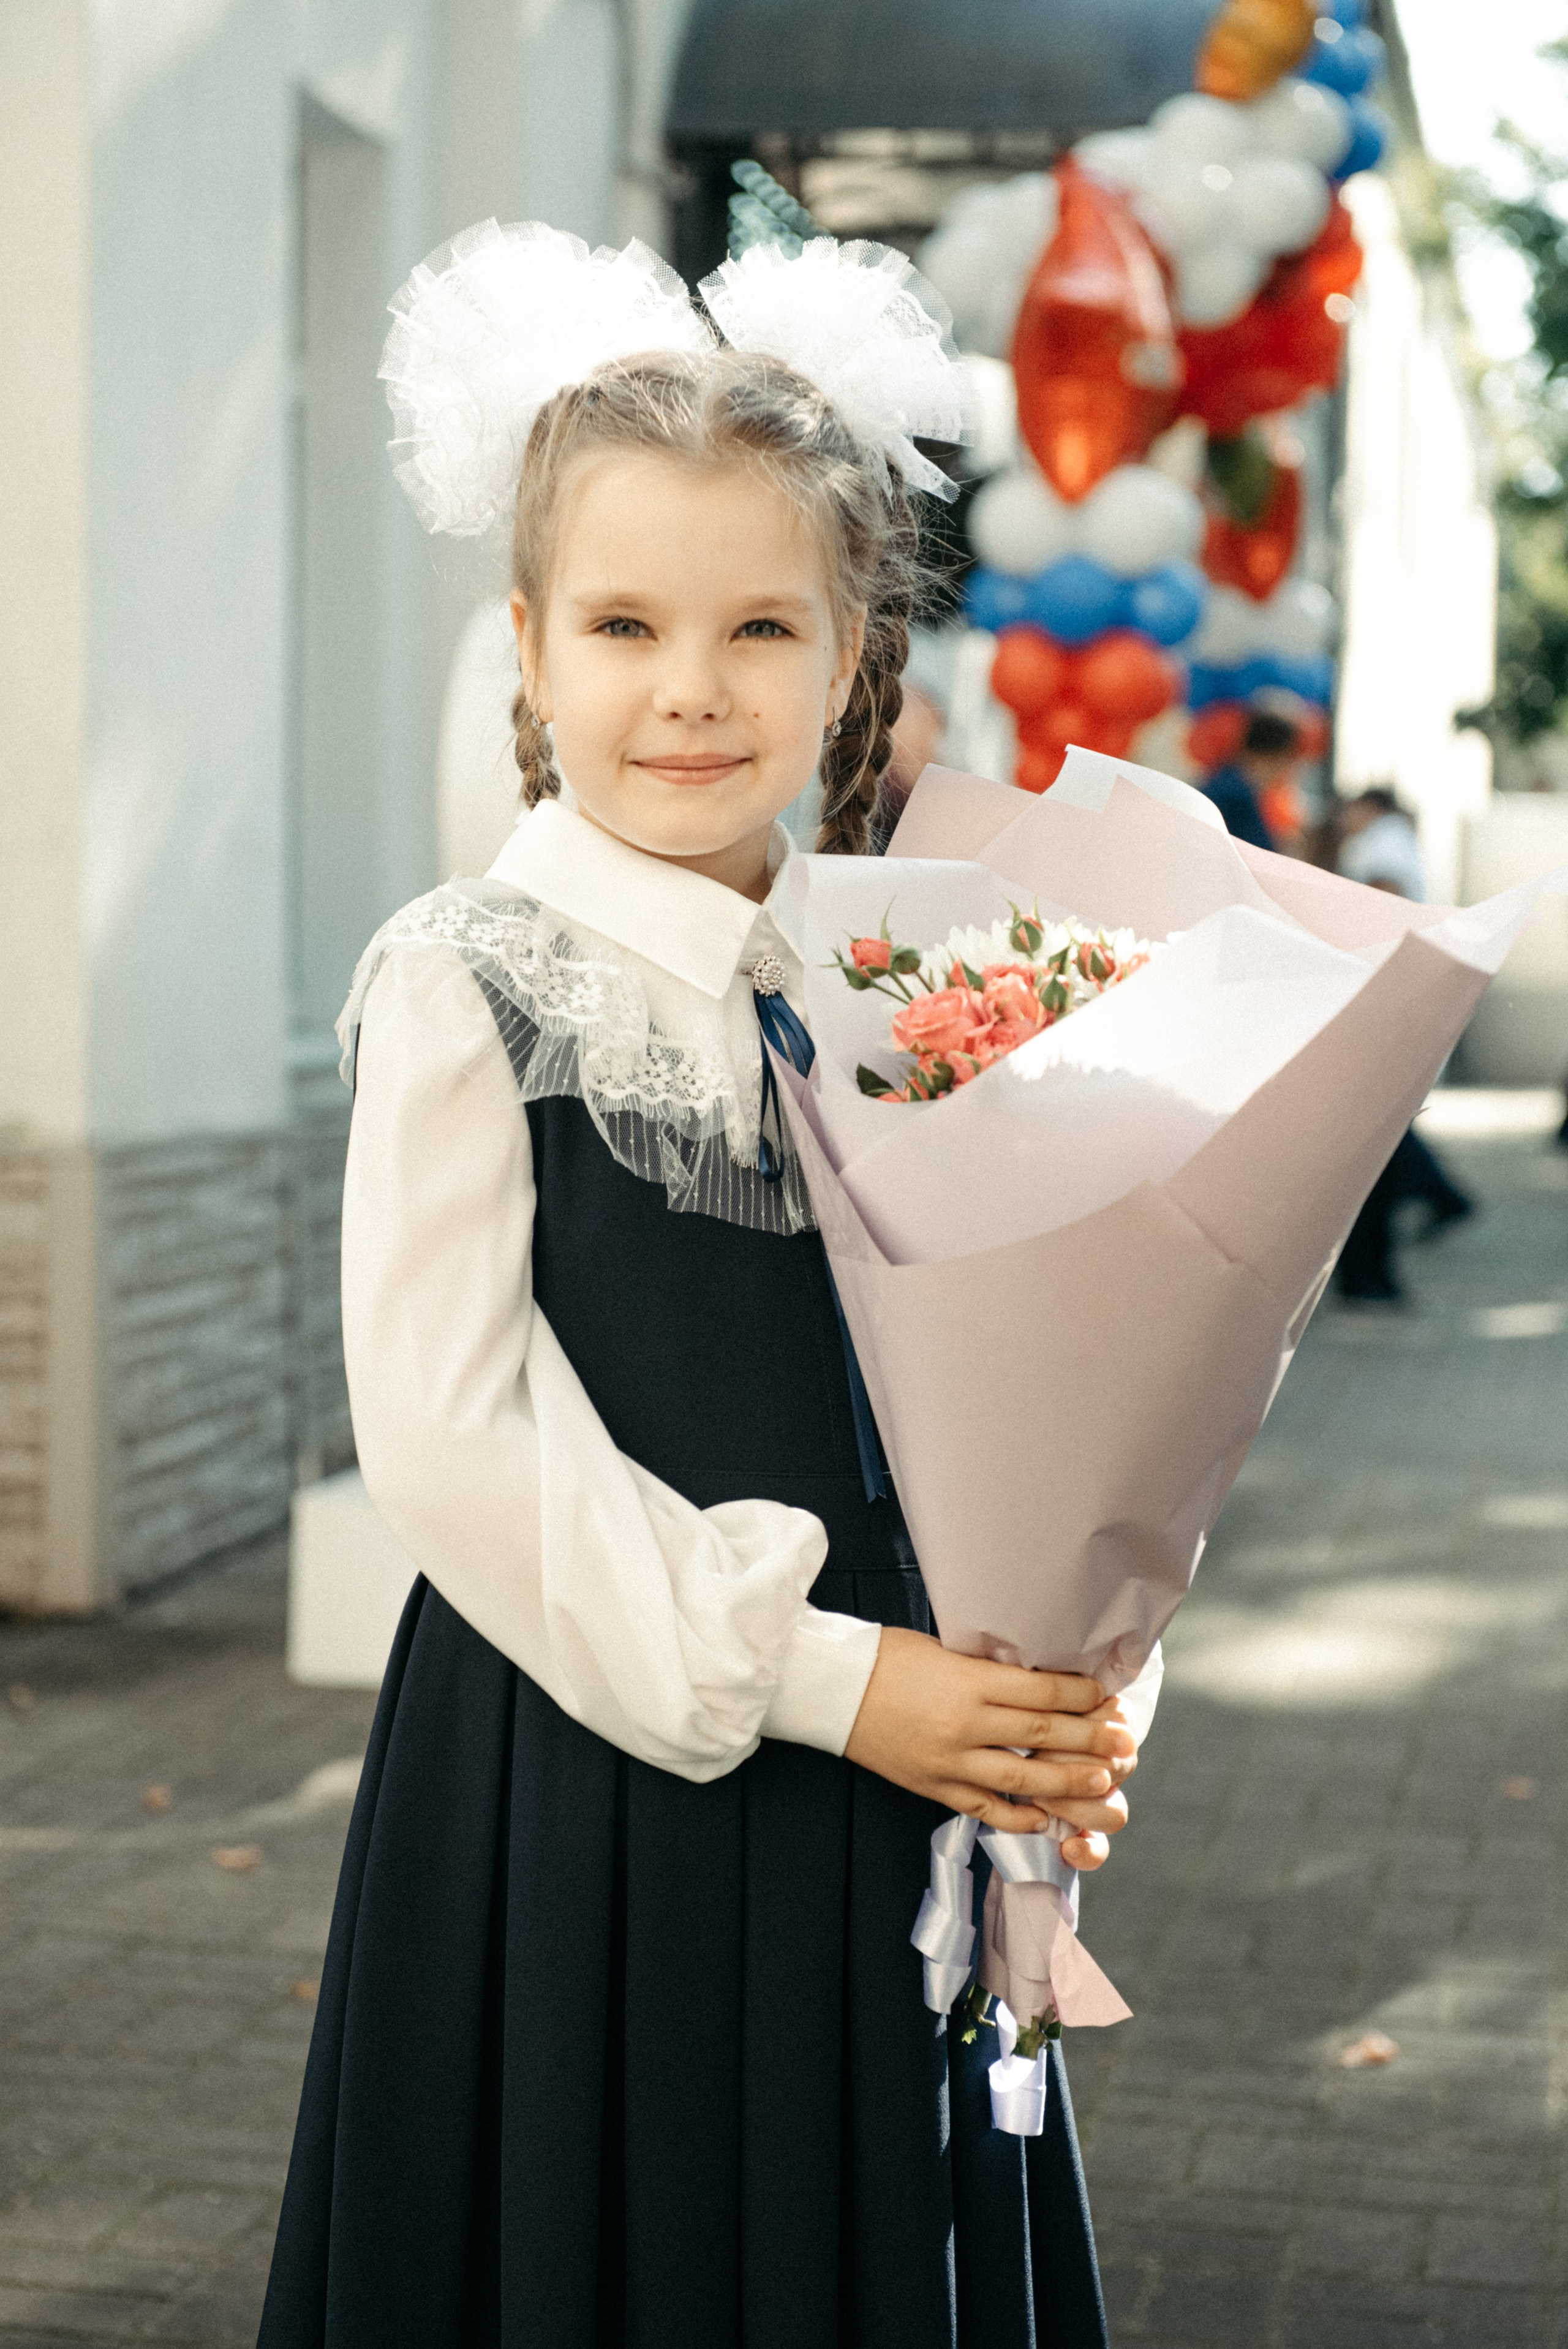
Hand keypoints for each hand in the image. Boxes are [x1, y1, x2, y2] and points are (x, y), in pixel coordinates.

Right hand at [843, 1626, 1136, 1869]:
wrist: (830, 1688)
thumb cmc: (886, 1656)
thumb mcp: (943, 1648)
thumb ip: (987, 1668)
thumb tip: (1036, 1676)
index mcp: (967, 1682)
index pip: (1041, 1692)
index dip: (1082, 1696)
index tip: (1107, 1695)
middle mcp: (963, 1724)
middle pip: (1041, 1735)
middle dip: (1090, 1740)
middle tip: (1126, 1743)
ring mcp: (948, 1761)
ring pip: (1021, 1779)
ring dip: (1066, 1783)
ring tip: (1102, 1782)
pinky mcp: (932, 1786)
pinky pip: (983, 1808)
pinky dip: (1017, 1816)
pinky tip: (1044, 1817)